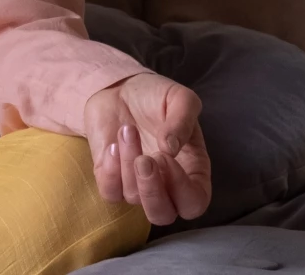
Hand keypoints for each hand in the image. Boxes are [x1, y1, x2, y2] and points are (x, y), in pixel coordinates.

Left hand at [84, 73, 211, 225]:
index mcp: (192, 170)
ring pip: (133, 196)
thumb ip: (183, 120)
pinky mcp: (111, 178)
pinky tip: (113, 144)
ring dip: (128, 161)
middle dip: (152, 191)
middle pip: (163, 215)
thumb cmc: (156, 97)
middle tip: (144, 159)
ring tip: (127, 129)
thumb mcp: (180, 98)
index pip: (194, 202)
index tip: (166, 158)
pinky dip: (110, 171)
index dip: (183, 190)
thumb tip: (171, 148)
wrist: (120, 88)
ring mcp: (137, 183)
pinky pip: (109, 192)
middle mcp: (166, 183)